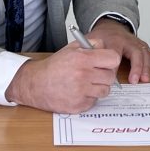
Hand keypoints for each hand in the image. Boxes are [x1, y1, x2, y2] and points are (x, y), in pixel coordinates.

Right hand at [4, 41, 119, 113]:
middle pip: (110, 77)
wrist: (35, 84)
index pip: (114, 59)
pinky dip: (89, 98)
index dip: (110, 61)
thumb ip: (91, 44)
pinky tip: (78, 92)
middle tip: (94, 75)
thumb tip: (107, 48)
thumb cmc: (54, 66)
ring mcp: (81, 92)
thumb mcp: (71, 48)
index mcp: (83, 59)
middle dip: (104, 75)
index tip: (105, 63)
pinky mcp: (78, 105)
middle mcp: (83, 75)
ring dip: (98, 88)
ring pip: (105, 91)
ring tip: (85, 84)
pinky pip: (94, 102)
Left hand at [87, 18, 149, 83]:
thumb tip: (90, 66)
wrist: (110, 27)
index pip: (115, 50)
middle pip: (135, 52)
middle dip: (136, 66)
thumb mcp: (91, 41)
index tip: (113, 76)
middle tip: (135, 80)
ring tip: (145, 79)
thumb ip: (90, 52)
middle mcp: (128, 40)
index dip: (115, 63)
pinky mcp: (143, 46)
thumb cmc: (101, 38)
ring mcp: (137, 43)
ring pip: (145, 53)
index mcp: (114, 40)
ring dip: (146, 67)